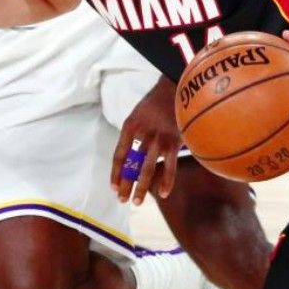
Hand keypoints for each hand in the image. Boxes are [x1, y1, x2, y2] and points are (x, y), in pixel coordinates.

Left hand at [110, 77, 180, 205]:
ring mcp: (159, 139)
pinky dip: (167, 181)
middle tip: (122, 200)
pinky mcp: (174, 141)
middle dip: (126, 184)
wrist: (175, 86)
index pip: (119, 155)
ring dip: (141, 187)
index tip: (113, 187)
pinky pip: (170, 166)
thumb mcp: (137, 114)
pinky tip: (162, 193)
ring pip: (148, 169)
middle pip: (131, 165)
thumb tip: (131, 156)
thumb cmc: (155, 102)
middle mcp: (142, 134)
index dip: (115, 173)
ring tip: (136, 202)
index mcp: (130, 127)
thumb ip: (134, 135)